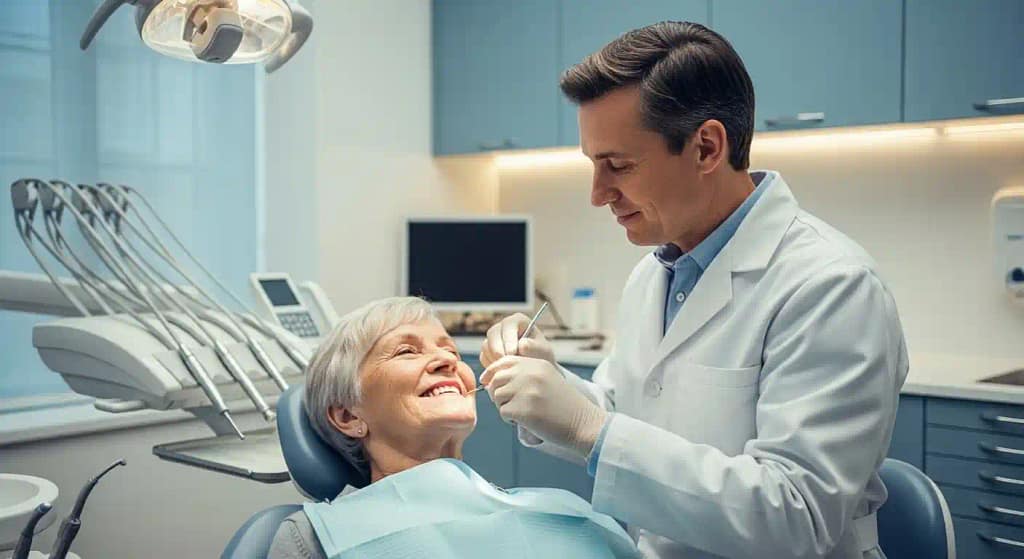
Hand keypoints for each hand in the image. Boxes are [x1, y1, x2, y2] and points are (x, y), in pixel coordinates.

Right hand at [480, 313, 555, 367]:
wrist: (535, 370)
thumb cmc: (541, 356)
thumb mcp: (543, 351)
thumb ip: (534, 347)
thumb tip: (521, 345)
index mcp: (518, 321)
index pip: (508, 324)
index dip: (509, 338)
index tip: (513, 353)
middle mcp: (503, 327)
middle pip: (493, 333)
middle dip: (498, 349)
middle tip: (505, 363)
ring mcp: (494, 338)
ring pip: (486, 346)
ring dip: (494, 358)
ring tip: (507, 369)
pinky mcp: (488, 351)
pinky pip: (483, 356)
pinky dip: (491, 365)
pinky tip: (502, 371)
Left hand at [481, 355, 606, 457]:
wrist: (583, 423)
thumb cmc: (563, 405)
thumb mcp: (547, 378)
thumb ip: (523, 373)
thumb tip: (489, 378)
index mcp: (537, 363)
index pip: (503, 361)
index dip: (492, 372)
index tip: (488, 382)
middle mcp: (531, 374)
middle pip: (496, 379)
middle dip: (498, 393)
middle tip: (512, 404)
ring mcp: (527, 391)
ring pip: (497, 396)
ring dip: (505, 407)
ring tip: (523, 413)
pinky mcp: (524, 410)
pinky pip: (503, 413)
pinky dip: (510, 420)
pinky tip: (527, 421)